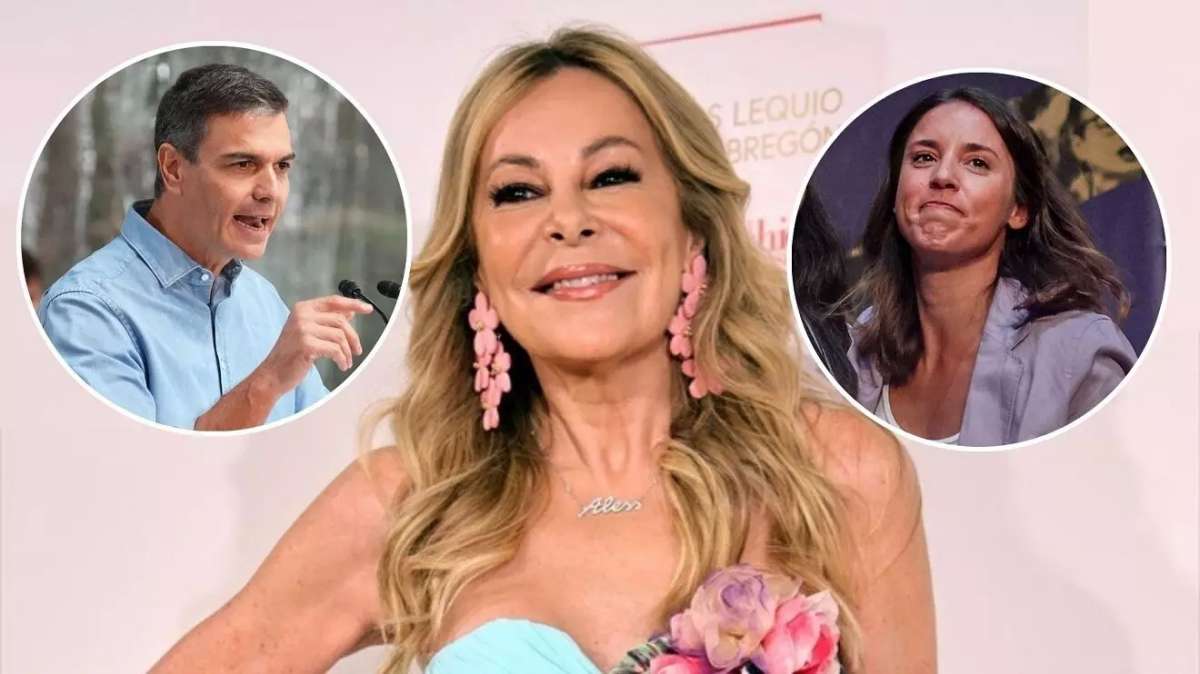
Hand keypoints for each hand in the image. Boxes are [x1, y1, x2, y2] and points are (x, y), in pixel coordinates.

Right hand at [255, 295, 372, 397]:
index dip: (353, 303)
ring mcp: (303, 329)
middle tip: (357, 350)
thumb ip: (327, 321)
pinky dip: (342, 359)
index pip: (333, 301)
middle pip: (341, 320)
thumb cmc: (291, 355)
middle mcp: (302, 315)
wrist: (272, 374)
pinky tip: (342, 365)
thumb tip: (350, 312)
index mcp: (302, 308)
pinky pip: (335, 350)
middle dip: (353, 337)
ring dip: (348, 352)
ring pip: (340, 336)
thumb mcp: (308, 332)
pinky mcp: (306, 345)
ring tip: (346, 361)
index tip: (367, 308)